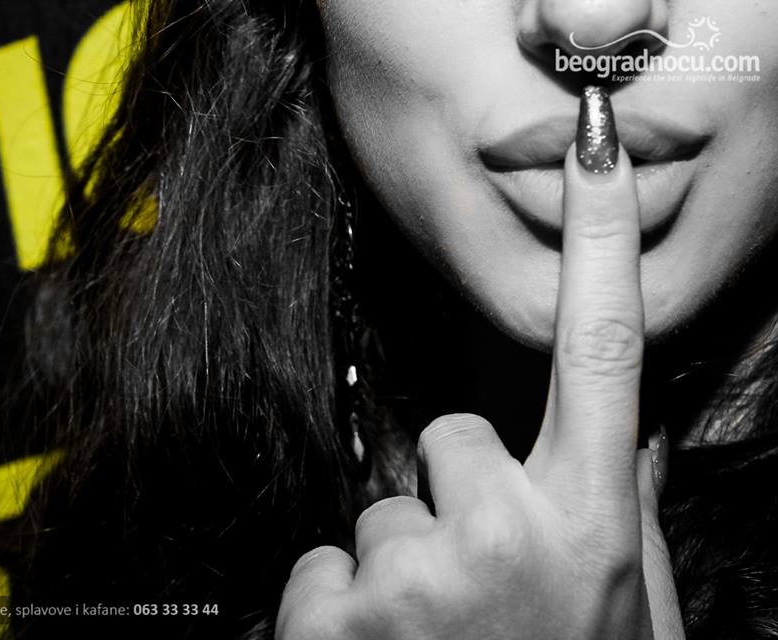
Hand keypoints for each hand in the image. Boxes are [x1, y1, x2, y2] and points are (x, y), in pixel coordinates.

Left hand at [276, 142, 685, 638]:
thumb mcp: (625, 608)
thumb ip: (611, 511)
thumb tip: (615, 431)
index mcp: (586, 523)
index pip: (601, 353)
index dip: (601, 244)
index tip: (596, 153)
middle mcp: (502, 532)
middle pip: (445, 443)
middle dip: (454, 503)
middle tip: (482, 586)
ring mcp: (412, 575)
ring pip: (380, 515)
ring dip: (401, 570)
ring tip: (439, 638)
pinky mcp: (334, 614)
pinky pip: (323, 565)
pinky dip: (341, 609)